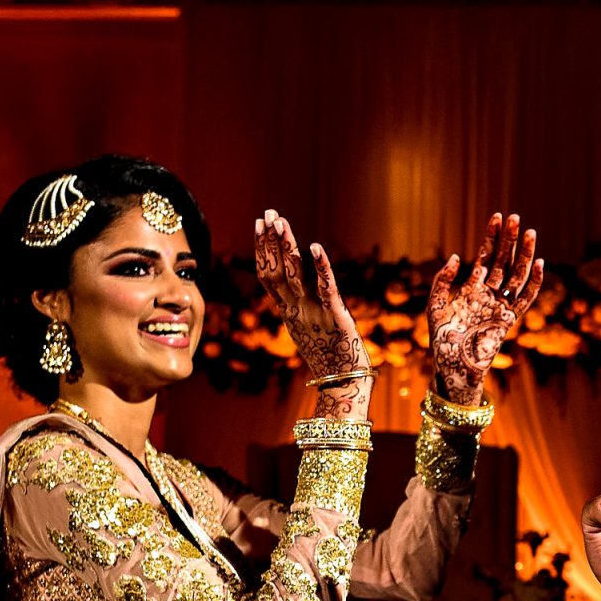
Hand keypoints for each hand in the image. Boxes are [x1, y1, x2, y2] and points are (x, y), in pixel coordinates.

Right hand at [254, 209, 367, 414]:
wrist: (343, 386)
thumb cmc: (329, 360)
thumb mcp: (307, 331)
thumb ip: (298, 311)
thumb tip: (288, 297)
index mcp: (288, 313)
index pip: (269, 276)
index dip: (263, 250)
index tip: (258, 225)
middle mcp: (297, 310)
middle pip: (278, 270)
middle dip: (271, 241)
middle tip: (266, 213)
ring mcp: (313, 313)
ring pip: (295, 275)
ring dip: (287, 246)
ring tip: (281, 221)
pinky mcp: (335, 317)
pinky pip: (326, 289)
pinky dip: (321, 268)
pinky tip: (316, 248)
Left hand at [428, 211, 542, 404]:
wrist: (452, 365)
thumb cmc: (441, 338)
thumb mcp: (435, 304)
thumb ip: (442, 280)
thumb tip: (456, 257)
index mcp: (472, 288)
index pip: (485, 256)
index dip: (491, 237)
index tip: (497, 217)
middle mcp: (489, 294)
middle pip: (503, 261)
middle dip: (509, 239)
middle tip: (515, 217)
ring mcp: (500, 306)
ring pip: (517, 275)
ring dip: (524, 254)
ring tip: (530, 233)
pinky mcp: (509, 319)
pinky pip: (525, 298)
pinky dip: (535, 282)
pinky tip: (541, 263)